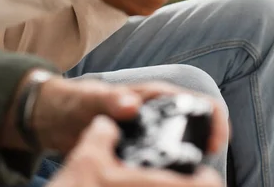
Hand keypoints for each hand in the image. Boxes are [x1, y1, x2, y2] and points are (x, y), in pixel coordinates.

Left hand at [49, 116, 222, 186]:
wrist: (59, 120)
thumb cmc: (77, 100)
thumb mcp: (92, 99)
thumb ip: (109, 100)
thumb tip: (131, 105)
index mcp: (155, 96)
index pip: (198, 103)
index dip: (214, 121)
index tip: (214, 145)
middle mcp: (159, 114)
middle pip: (196, 130)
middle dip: (203, 150)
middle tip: (202, 177)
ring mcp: (152, 135)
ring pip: (182, 150)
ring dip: (186, 166)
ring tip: (185, 182)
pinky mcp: (142, 153)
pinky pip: (162, 164)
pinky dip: (167, 174)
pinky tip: (162, 184)